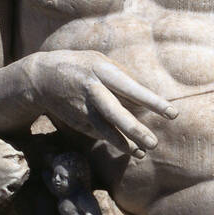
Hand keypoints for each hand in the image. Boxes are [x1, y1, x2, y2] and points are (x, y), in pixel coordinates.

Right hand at [21, 50, 177, 156]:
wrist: (41, 77)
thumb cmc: (81, 66)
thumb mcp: (100, 61)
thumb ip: (123, 76)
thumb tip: (147, 92)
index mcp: (102, 71)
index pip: (131, 88)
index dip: (152, 102)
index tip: (172, 113)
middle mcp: (92, 91)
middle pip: (115, 113)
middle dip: (135, 130)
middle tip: (154, 143)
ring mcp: (82, 108)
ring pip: (105, 129)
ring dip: (124, 143)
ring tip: (142, 153)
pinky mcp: (77, 121)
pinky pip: (99, 133)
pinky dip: (114, 141)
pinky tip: (130, 149)